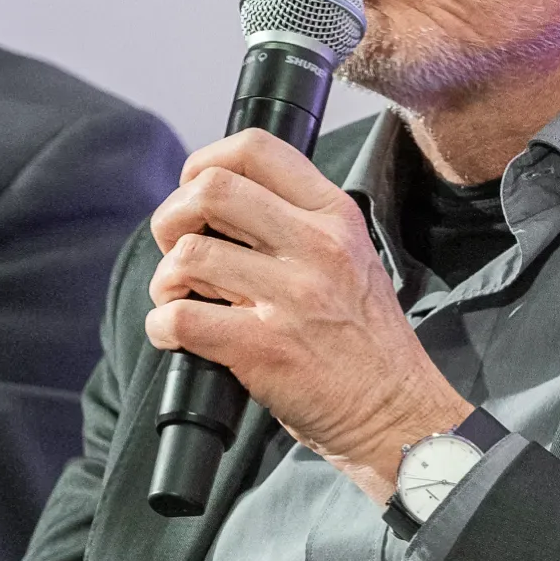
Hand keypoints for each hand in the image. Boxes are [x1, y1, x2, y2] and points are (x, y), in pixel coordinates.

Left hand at [146, 131, 470, 502]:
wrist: (397, 412)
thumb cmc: (367, 342)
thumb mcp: (353, 257)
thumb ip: (300, 225)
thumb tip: (220, 205)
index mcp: (335, 216)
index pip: (257, 148)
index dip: (205, 161)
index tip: (192, 189)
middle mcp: (316, 245)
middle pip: (212, 189)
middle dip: (172, 216)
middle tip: (177, 248)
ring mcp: (291, 295)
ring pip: (188, 254)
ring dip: (165, 281)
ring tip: (181, 300)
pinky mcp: (264, 346)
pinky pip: (180, 318)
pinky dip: (163, 327)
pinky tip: (178, 336)